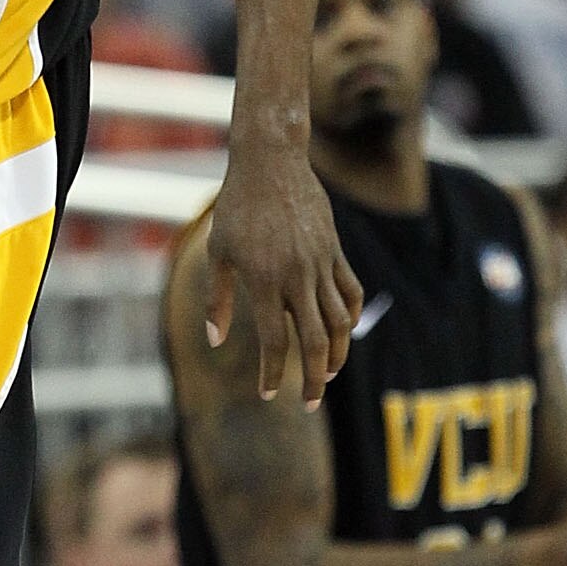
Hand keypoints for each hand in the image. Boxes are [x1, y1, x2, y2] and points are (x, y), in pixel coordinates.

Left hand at [206, 136, 360, 406]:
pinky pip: (351, 291)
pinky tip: (344, 332)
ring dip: (338, 353)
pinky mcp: (335, 251)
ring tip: (329, 374)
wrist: (271, 162)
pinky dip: (351, 316)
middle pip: (315, 340)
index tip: (268, 394)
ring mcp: (321, 263)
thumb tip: (215, 340)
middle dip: (315, 378)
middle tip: (310, 403)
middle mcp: (297, 276)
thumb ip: (218, 299)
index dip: (273, 372)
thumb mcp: (218, 252)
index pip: (276, 340)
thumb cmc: (236, 207)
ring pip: (340, 321)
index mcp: (264, 280)